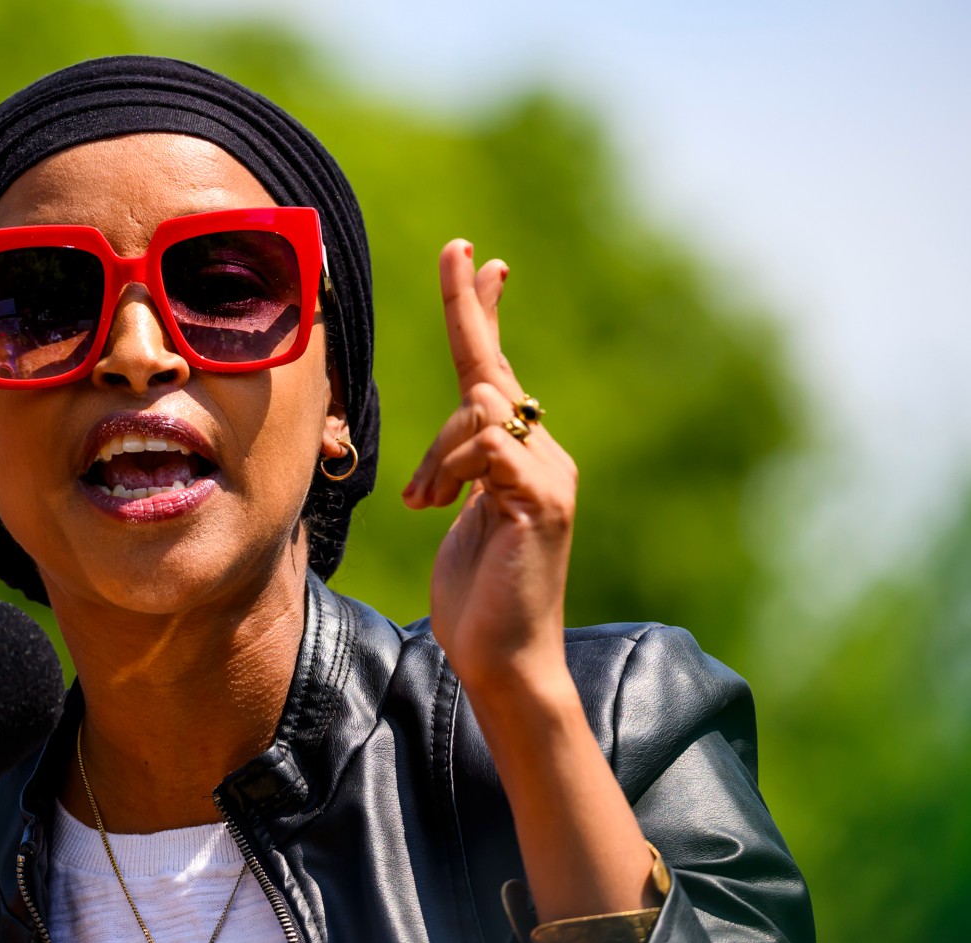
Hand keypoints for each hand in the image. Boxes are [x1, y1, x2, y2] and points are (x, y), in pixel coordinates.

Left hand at [402, 241, 577, 692]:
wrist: (505, 663)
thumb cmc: (478, 602)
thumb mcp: (460, 522)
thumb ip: (461, 475)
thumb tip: (451, 445)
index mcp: (521, 459)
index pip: (498, 372)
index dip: (483, 314)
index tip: (474, 260)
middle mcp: (545, 456)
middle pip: (491, 372)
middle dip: (470, 310)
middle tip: (459, 251)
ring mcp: (549, 476)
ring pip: (479, 409)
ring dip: (436, 452)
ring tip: (422, 503)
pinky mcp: (541, 499)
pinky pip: (485, 444)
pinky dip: (452, 465)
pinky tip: (438, 505)